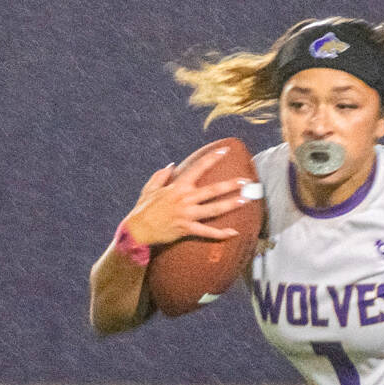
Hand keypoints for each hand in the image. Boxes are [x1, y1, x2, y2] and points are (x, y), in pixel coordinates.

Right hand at [122, 147, 251, 247]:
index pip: (198, 168)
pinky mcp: (187, 228)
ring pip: (214, 209)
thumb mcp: (150, 189)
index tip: (225, 150)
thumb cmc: (143, 209)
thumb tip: (172, 165)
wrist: (137, 230)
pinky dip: (221, 234)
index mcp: (177, 187)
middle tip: (246, 181)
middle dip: (230, 185)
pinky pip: (207, 231)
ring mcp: (186, 214)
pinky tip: (234, 233)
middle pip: (212, 190)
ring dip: (230, 205)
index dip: (212, 158)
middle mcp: (184, 199)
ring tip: (245, 200)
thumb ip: (161, 176)